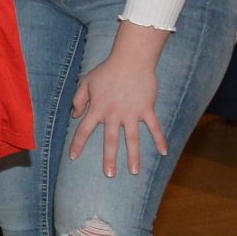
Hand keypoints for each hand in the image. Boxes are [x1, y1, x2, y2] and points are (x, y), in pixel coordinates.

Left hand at [69, 48, 166, 177]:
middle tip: (109, 175)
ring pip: (133, 139)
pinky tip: (164, 153)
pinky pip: (154, 127)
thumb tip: (75, 116)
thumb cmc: (106, 71)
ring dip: (134, 156)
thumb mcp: (86, 82)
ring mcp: (132, 113)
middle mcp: (114, 114)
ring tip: (135, 172)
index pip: (84, 130)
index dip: (77, 144)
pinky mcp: (147, 109)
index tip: (73, 157)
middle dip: (109, 159)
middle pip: (111, 141)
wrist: (131, 60)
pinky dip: (160, 140)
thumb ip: (78, 99)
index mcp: (97, 108)